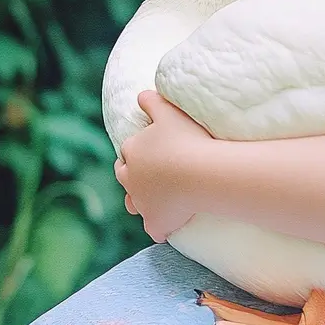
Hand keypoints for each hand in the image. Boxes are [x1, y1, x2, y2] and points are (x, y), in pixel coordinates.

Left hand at [114, 90, 211, 242]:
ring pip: (133, 203)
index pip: (128, 149)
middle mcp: (130, 178)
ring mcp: (142, 202)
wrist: (200, 173)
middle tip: (150, 172)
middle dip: (132, 173)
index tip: (151, 149)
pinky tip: (167, 226)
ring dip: (140, 201)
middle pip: (124, 176)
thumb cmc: (186, 139)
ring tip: (154, 199)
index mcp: (131, 151)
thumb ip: (152, 101)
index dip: (139, 149)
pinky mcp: (155, 222)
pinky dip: (159, 227)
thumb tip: (140, 95)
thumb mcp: (169, 111)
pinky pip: (154, 228)